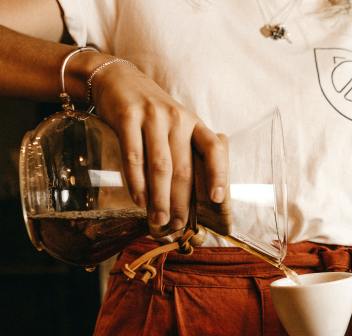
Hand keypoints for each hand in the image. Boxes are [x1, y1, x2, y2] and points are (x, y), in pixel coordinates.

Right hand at [90, 59, 226, 235]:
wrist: (116, 79)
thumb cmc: (150, 114)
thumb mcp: (174, 126)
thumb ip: (183, 153)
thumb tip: (187, 199)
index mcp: (194, 124)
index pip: (214, 150)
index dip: (218, 174)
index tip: (216, 198)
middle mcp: (177, 119)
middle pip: (183, 168)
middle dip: (181, 201)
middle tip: (176, 224)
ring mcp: (152, 117)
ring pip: (160, 166)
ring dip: (160, 198)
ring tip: (158, 220)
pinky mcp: (127, 117)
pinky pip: (133, 156)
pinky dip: (136, 182)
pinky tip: (139, 200)